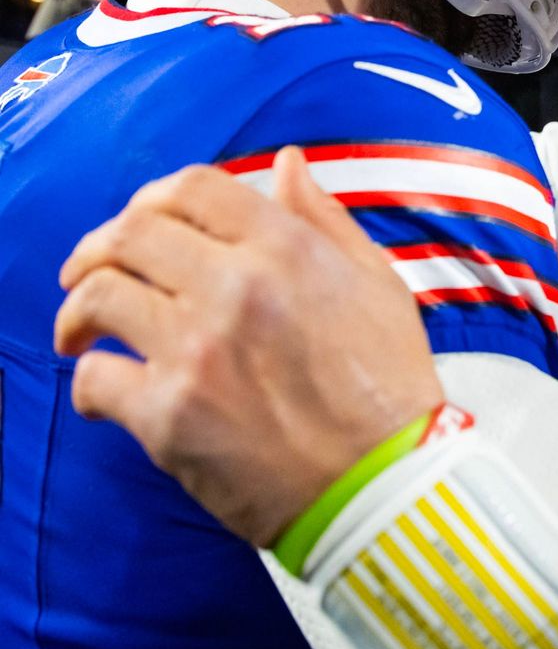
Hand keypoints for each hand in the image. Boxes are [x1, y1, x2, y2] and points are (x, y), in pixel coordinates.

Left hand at [55, 147, 442, 545]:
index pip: (192, 188)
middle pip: (129, 233)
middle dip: (97, 249)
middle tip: (89, 273)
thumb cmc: (388, 387)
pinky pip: (97, 378)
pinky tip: (105, 393)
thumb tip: (287, 165)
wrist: (386, 483)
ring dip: (78, 311)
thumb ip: (325, 219)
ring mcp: (197, 350)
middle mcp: (236, 287)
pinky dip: (90, 382)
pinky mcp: (170, 415)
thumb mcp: (378, 282)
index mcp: (286, 248)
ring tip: (82, 331)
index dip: (153, 198)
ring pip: (98, 296)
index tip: (141, 223)